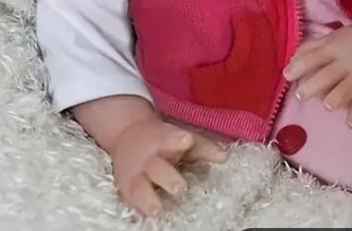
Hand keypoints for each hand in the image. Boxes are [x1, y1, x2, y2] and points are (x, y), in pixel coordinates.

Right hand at [111, 118, 226, 216]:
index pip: (170, 138)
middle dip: (167, 177)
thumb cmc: (165, 140)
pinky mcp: (126, 187)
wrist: (127, 134)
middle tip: (180, 188)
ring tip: (157, 210)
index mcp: (164, 140)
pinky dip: (138, 207)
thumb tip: (225, 157)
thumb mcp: (183, 139)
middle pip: (156, 166)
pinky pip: (131, 198)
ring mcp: (136, 173)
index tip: (187, 140)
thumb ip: (205, 149)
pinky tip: (147, 216)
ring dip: (148, 199)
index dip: (178, 140)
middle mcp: (149, 157)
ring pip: (140, 185)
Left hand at [283, 23, 351, 126]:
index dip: (298, 67)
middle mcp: (347, 63)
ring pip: (343, 93)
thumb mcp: (330, 38)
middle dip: (310, 88)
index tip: (288, 76)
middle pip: (326, 77)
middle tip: (301, 95)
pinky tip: (350, 121)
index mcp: (334, 49)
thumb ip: (309, 49)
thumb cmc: (350, 40)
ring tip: (328, 104)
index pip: (313, 58)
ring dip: (332, 101)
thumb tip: (290, 64)